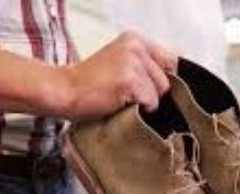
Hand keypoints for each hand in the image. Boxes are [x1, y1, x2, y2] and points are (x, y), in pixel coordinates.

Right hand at [60, 31, 177, 120]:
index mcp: (135, 39)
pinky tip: (118, 102)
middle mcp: (136, 46)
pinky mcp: (131, 80)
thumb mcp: (120, 63)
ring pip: (160, 92)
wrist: (64, 91)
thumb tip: (175, 80)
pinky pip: (151, 102)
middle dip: (151, 92)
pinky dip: (138, 109)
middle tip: (125, 93)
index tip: (144, 87)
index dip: (160, 80)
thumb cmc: (90, 84)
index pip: (171, 61)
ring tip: (121, 97)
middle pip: (167, 79)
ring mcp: (134, 62)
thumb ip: (145, 65)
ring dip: (144, 101)